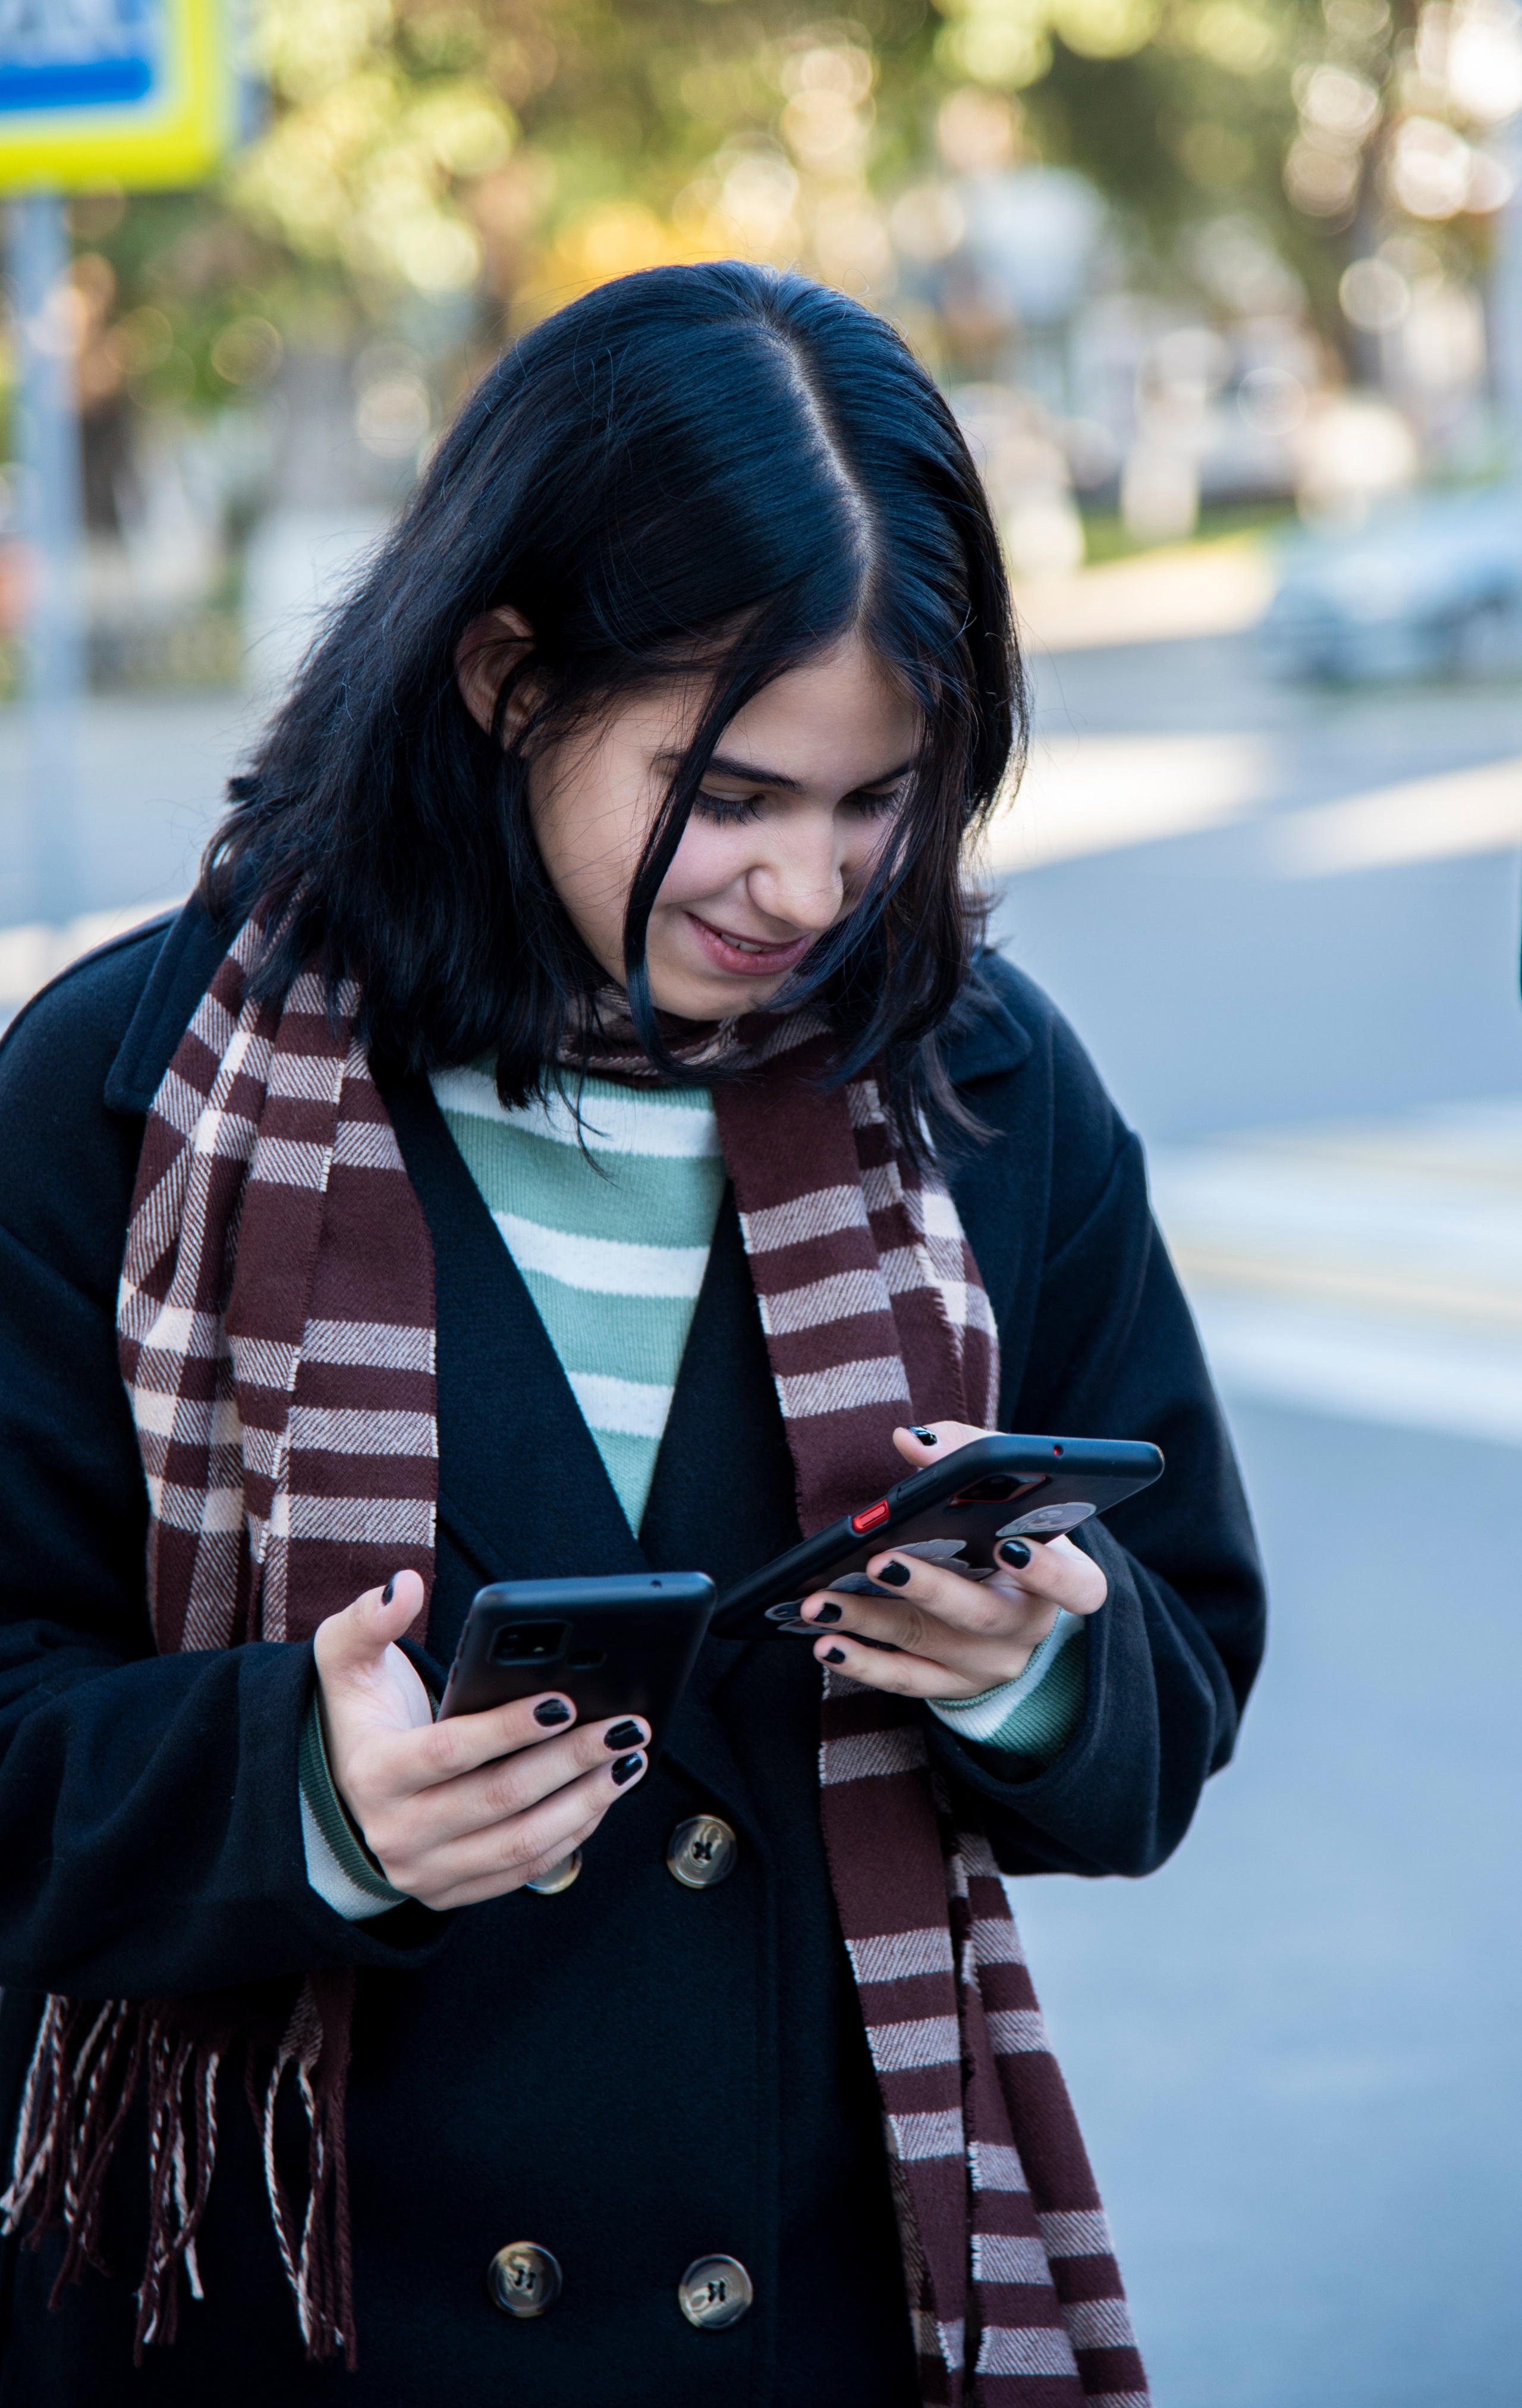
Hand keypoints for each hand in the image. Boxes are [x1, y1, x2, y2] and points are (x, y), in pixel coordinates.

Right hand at [312, 1573, 648, 1910]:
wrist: (343, 1795)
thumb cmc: (361, 1717)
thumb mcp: (345, 1661)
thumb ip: (369, 1619)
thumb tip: (405, 1586)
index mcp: (374, 1774)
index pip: (451, 1751)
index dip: (509, 1728)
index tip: (564, 1701)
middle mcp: (396, 1833)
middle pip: (500, 1799)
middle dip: (572, 1759)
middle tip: (623, 1725)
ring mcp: (426, 1872)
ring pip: (522, 1843)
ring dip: (586, 1801)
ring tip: (628, 1759)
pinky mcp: (453, 1892)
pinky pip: (525, 1870)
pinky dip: (573, 1835)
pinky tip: (603, 1795)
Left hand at [799, 1421, 1106, 1699]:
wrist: (997, 1590)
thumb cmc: (997, 1524)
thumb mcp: (996, 1485)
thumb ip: (964, 1452)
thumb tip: (910, 1440)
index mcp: (1064, 1578)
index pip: (1078, 1587)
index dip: (1050, 1572)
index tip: (1010, 1544)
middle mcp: (1031, 1628)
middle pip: (982, 1615)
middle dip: (926, 1588)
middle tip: (877, 1562)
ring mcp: (992, 1663)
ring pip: (928, 1644)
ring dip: (869, 1620)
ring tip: (820, 1601)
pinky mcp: (953, 1685)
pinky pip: (906, 1681)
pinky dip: (862, 1664)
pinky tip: (826, 1644)